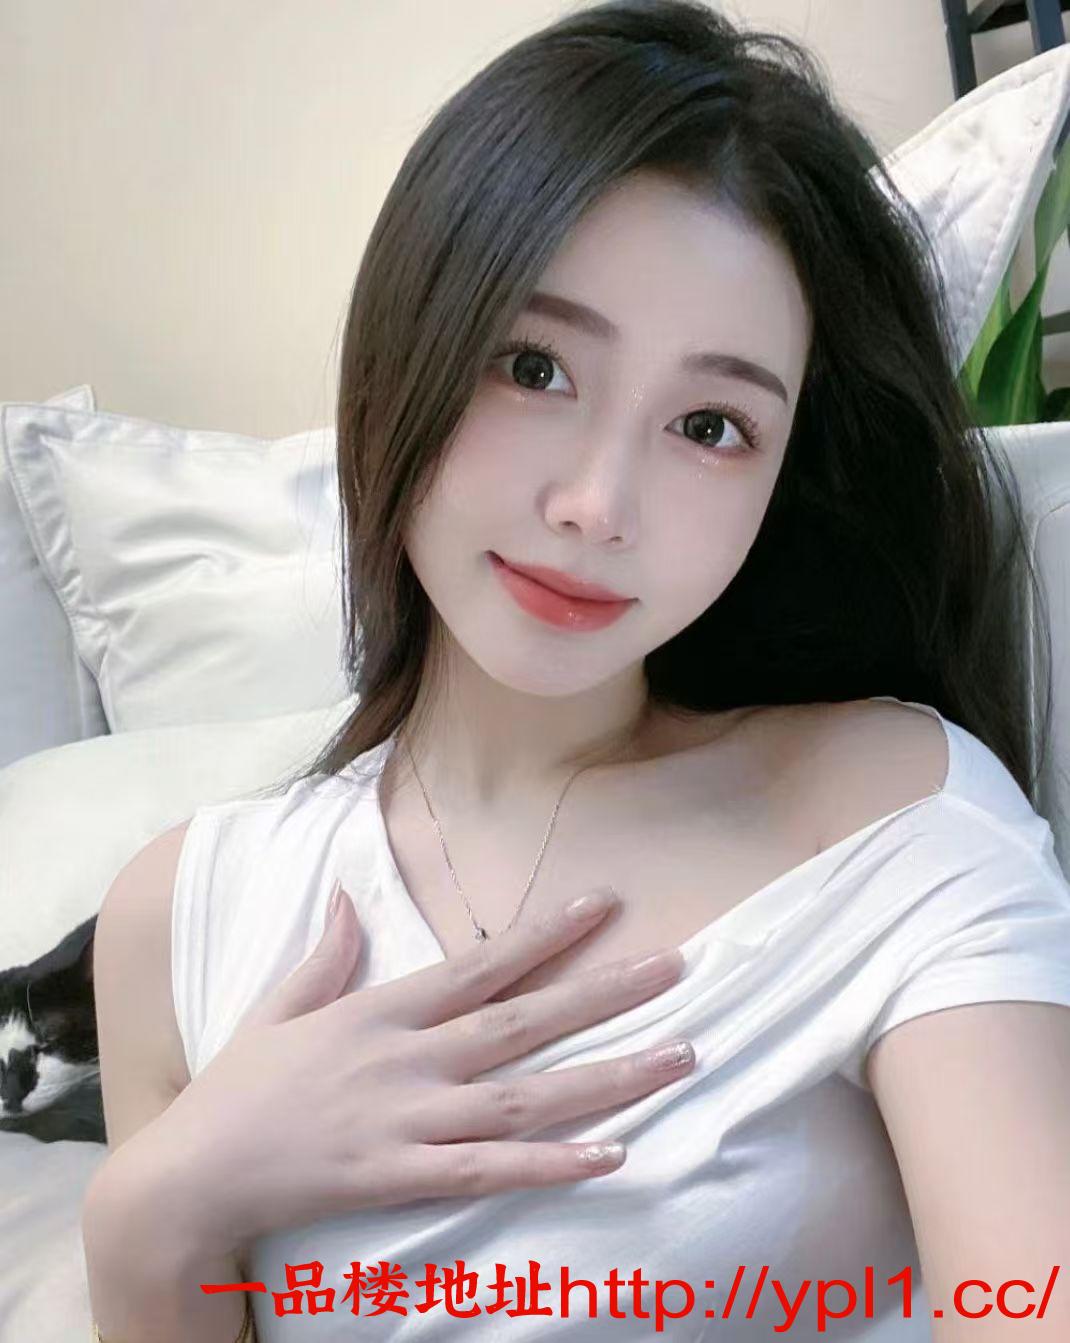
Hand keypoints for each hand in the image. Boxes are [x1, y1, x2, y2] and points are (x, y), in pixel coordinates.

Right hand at [153, 885, 692, 1253]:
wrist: (190, 1176)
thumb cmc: (238, 1088)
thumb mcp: (278, 1005)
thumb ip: (325, 952)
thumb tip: (343, 894)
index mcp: (381, 1008)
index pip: (481, 963)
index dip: (545, 934)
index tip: (604, 905)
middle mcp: (407, 1057)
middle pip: (524, 1021)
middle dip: (604, 991)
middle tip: (674, 966)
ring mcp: (408, 1119)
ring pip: (527, 1095)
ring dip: (608, 1076)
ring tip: (679, 1055)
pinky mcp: (400, 1178)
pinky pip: (491, 1170)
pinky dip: (554, 1163)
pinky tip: (614, 1153)